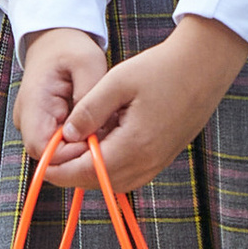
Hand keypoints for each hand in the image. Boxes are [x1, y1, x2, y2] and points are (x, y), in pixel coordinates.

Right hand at [15, 26, 107, 161]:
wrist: (54, 39)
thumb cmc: (70, 48)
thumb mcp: (87, 62)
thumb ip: (89, 95)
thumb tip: (93, 129)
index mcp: (33, 104)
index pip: (43, 149)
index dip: (70, 155)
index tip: (97, 142)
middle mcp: (28, 119)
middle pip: (49, 157)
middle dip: (79, 153)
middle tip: (106, 137)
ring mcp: (34, 124)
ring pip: (56, 153)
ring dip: (80, 147)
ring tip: (103, 128)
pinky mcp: (44, 125)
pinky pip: (61, 144)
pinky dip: (79, 140)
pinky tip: (95, 125)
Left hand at [49, 15, 247, 193]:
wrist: (205, 65)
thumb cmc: (162, 68)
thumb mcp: (117, 82)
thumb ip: (88, 111)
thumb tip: (66, 135)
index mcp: (134, 146)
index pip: (87, 172)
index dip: (60, 170)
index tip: (42, 162)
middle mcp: (148, 162)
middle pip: (99, 182)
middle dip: (72, 173)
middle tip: (53, 155)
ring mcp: (159, 162)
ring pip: (115, 181)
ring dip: (91, 170)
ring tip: (74, 148)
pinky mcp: (164, 156)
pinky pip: (131, 173)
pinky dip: (110, 166)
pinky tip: (101, 145)